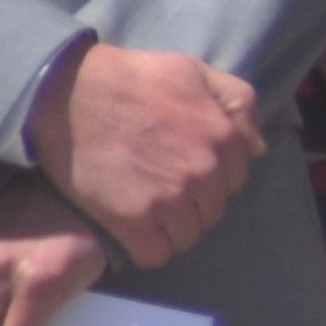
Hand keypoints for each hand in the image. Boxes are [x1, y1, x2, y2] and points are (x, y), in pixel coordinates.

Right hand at [24, 44, 262, 265]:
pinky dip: (147, 246)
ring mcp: (170, 199)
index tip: (183, 168)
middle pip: (213, 209)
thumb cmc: (132, 78)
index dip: (211, 177)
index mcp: (223, 137)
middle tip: (159, 185)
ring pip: (188, 234)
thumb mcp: (196, 72)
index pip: (235, 179)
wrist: (69, 95)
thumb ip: (238, 103)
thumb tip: (256, 148)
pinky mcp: (133, 221)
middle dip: (192, 202)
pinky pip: (157, 253)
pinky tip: (133, 227)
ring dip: (171, 226)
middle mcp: (204, 172)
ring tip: (145, 205)